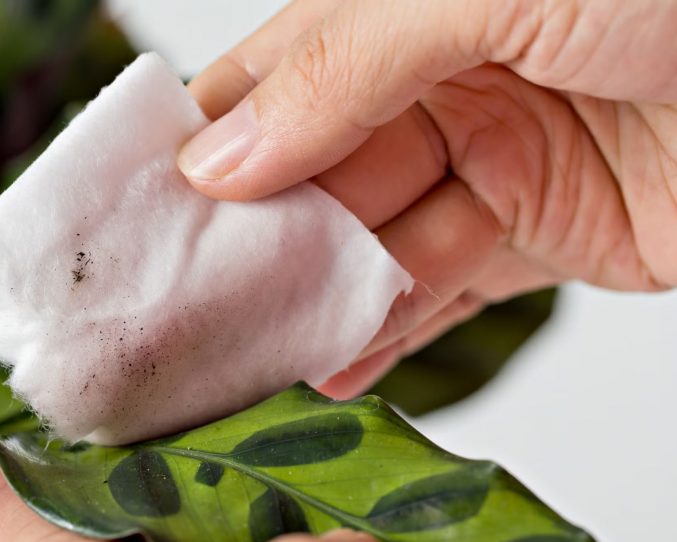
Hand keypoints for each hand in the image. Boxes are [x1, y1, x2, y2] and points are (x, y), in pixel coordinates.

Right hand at [177, 0, 676, 397]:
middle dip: (245, 248)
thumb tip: (222, 155)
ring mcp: (489, 163)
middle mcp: (435, 83)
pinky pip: (442, 295)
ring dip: (309, 305)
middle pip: (307, 180)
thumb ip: (343, 69)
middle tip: (181, 314)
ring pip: (368, 248)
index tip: (132, 220)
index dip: (196, 148)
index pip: (265, 84)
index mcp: (401, 12)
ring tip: (243, 361)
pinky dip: (387, 337)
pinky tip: (331, 370)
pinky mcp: (544, 236)